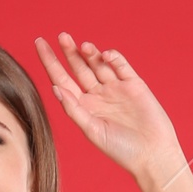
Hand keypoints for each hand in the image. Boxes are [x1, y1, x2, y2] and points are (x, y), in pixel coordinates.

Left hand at [34, 34, 183, 186]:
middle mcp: (98, 96)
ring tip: (83, 46)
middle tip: (62, 36)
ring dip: (90, 53)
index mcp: (84, 108)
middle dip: (69, 52)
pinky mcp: (134, 84)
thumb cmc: (121, 150)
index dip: (51, 63)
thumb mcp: (92, 131)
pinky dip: (113, 58)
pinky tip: (105, 55)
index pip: (63, 80)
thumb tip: (55, 88)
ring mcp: (116, 89)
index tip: (39, 43)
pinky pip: (120, 65)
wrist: (153, 154)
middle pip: (79, 68)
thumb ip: (74, 110)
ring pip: (98, 64)